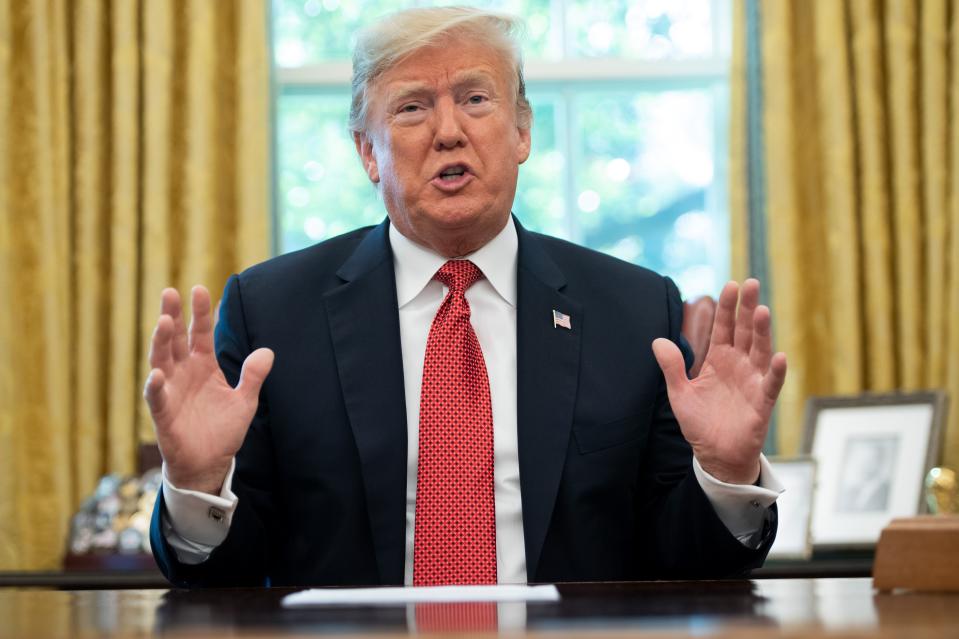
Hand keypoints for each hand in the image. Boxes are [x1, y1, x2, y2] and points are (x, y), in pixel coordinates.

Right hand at [143, 286, 273, 493]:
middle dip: (172, 316)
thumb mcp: (245, 401)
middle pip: (176, 340)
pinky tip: (157, 374)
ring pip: (161, 361)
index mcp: (204, 366)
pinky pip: (157, 397)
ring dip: (161, 342)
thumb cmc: (223, 430)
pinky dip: (155, 386)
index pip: (200, 333)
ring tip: (164, 322)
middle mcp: (184, 373)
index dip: (200, 313)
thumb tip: (268, 351)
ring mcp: (171, 391)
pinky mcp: (163, 413)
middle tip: (170, 292)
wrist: (209, 464)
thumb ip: (253, 376)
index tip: (199, 289)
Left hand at [652, 279, 786, 484]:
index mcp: (719, 360)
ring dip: (762, 332)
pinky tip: (778, 356)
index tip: (731, 285)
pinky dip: (775, 371)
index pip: (724, 328)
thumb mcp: (679, 393)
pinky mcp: (762, 403)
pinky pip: (771, 384)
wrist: (715, 456)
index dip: (727, 308)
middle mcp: (739, 366)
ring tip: (762, 311)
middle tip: (752, 284)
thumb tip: (657, 341)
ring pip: (760, 351)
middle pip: (745, 332)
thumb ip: (672, 367)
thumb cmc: (700, 423)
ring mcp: (752, 382)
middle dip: (748, 309)